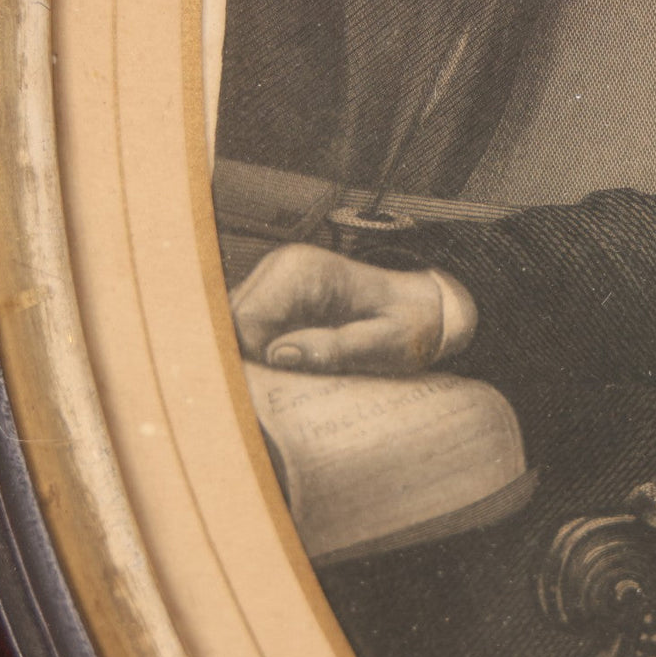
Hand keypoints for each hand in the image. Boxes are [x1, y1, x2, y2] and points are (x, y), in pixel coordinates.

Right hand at [230, 243, 452, 374]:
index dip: (255, 360)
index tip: (284, 386)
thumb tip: (279, 355)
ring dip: (253, 358)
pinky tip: (287, 370)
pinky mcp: (273, 297)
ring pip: (232, 327)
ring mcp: (273, 280)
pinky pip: (246, 329)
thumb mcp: (385, 344)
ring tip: (290, 380)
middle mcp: (281, 267)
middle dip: (249, 360)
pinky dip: (259, 354)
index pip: (245, 320)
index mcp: (305, 271)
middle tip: (285, 389)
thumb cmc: (411, 323)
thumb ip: (335, 349)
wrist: (425, 307)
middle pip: (230, 323)